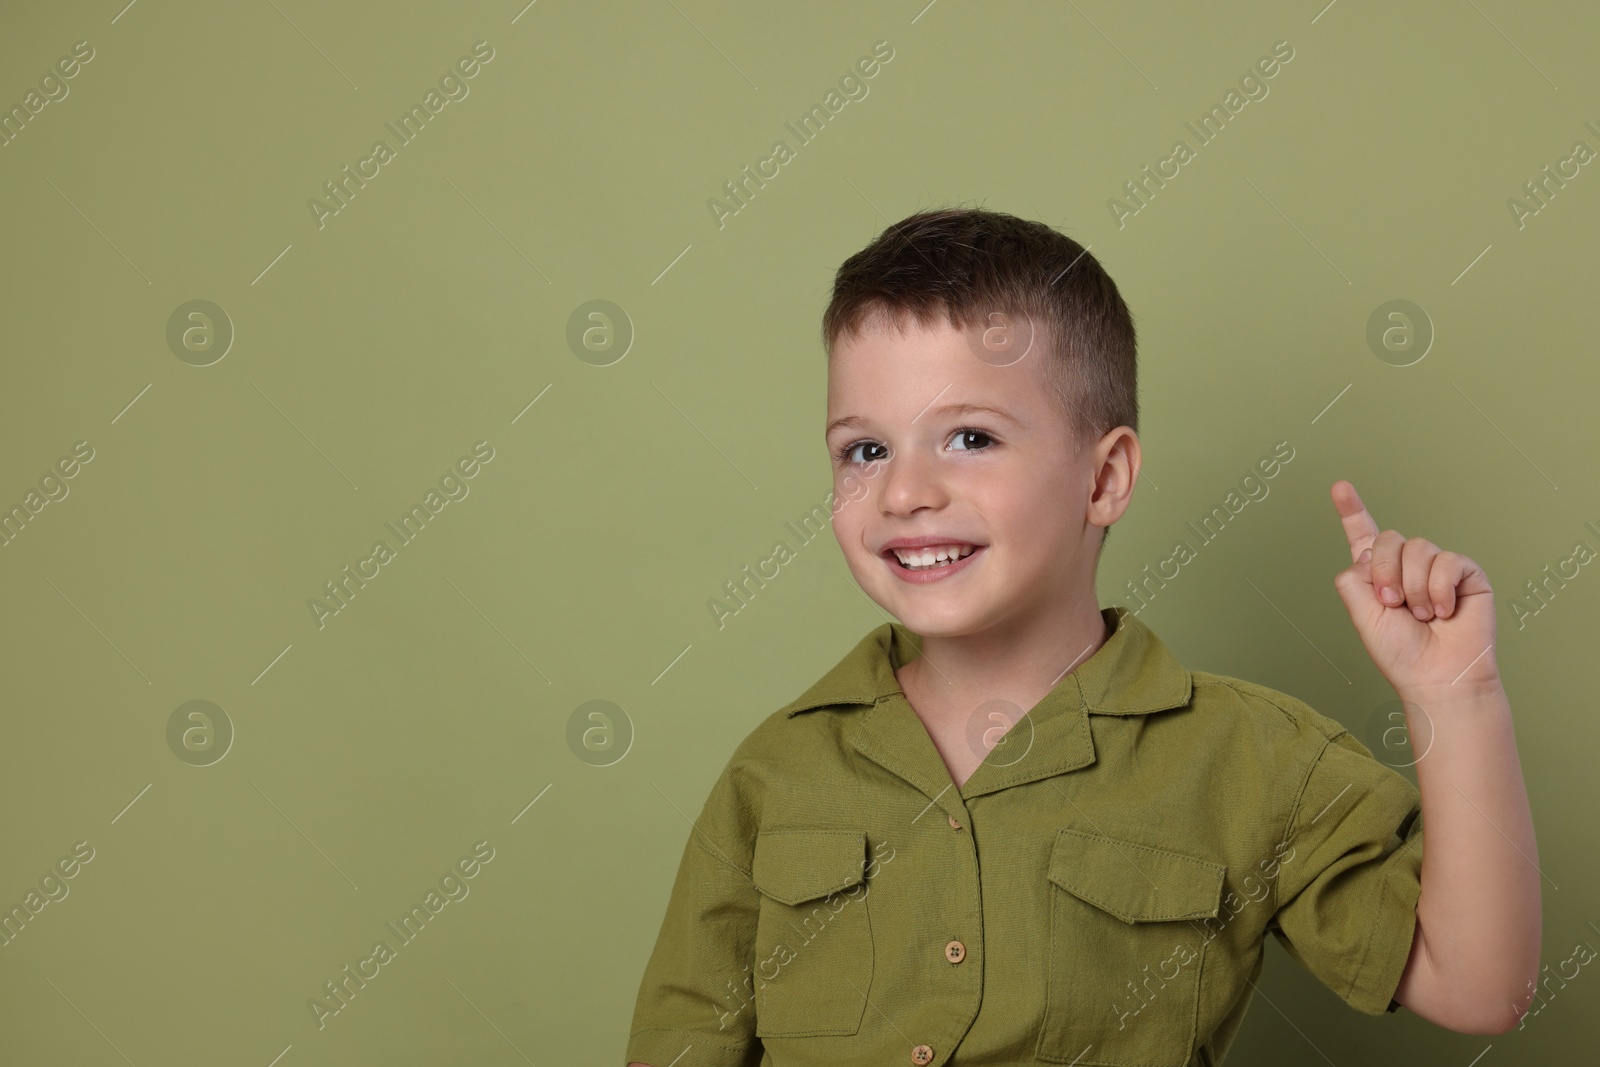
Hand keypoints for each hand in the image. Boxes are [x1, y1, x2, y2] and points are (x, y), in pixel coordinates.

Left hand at [1330, 480, 1500, 700]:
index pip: (1365, 537)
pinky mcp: (1466, 574)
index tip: (1340, 487)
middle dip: (1385, 572)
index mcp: (1377, 576)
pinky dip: (1440, 588)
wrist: (1437, 676)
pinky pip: (1448, 560)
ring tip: (1422, 615)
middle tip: (1392, 605)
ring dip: (1414, 586)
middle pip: (1388, 539)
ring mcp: (1437, 569)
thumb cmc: (1401, 653)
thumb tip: (1368, 550)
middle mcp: (1407, 568)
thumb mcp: (1362, 615)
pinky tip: (1444, 611)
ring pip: (1417, 548)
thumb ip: (1354, 578)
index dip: (1352, 511)